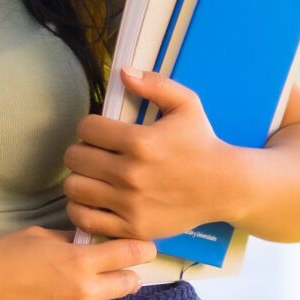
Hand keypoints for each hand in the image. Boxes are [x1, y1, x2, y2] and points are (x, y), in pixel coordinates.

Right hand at [0, 227, 163, 299]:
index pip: (128, 253)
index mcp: (79, 260)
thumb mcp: (38, 237)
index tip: (149, 250)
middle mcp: (84, 291)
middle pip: (127, 285)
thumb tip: (87, 242)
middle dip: (132, 280)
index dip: (144, 250)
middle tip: (131, 280)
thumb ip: (69, 241)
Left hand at [63, 67, 251, 242]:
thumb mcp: (186, 104)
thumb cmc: (202, 143)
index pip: (86, 128)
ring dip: (79, 178)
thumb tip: (123, 72)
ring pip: (75, 187)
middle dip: (82, 151)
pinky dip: (81, 208)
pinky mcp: (131, 227)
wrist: (224, 186)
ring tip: (92, 176)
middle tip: (95, 154)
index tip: (100, 132)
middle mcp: (131, 173)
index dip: (90, 126)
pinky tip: (92, 200)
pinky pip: (85, 219)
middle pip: (75, 157)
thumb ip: (154, 84)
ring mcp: (130, 203)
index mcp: (140, 141)